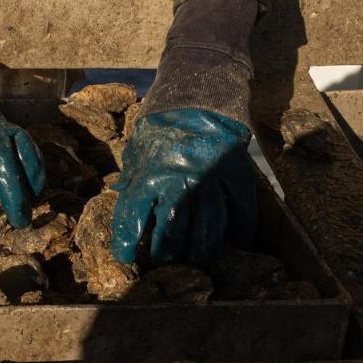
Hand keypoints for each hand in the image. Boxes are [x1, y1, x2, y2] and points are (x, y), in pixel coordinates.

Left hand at [111, 108, 256, 265]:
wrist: (200, 98)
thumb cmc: (162, 128)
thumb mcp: (138, 150)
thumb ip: (132, 176)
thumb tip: (119, 195)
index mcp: (149, 175)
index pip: (133, 217)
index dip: (126, 241)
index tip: (124, 257)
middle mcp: (180, 182)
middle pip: (173, 231)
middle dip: (167, 254)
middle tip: (165, 264)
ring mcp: (211, 181)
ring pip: (209, 229)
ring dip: (201, 251)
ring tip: (196, 263)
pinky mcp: (237, 177)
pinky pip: (243, 212)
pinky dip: (241, 233)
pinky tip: (236, 247)